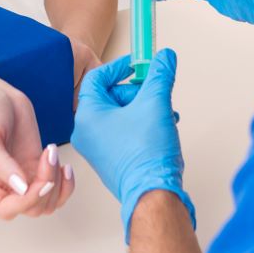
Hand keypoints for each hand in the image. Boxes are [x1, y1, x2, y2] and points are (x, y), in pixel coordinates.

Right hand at [0, 85, 73, 219]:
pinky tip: (63, 164)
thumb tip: (21, 189)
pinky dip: (65, 182)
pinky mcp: (36, 168)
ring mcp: (22, 178)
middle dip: (46, 187)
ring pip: (46, 202)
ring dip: (58, 184)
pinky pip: (55, 188)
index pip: (6, 209)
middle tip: (48, 157)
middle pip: (31, 208)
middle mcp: (3, 186)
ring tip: (53, 154)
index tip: (40, 180)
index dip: (27, 201)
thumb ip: (1, 165)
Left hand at [72, 50, 194, 241]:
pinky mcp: (112, 158)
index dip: (120, 66)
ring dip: (146, 107)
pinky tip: (163, 126)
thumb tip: (164, 58)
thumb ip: (159, 75)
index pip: (97, 77)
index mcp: (87, 116)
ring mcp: (99, 147)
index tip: (139, 63)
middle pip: (112, 95)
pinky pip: (125, 130)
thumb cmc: (145, 154)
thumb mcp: (155, 103)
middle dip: (140, 91)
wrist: (153, 194)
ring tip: (166, 111)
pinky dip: (144, 123)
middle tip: (157, 89)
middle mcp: (87, 132)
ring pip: (122, 114)